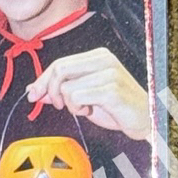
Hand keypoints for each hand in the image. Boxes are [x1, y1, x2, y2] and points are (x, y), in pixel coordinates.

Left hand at [26, 47, 151, 139]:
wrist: (145, 120)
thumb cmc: (116, 108)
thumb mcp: (84, 97)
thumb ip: (61, 91)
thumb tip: (34, 90)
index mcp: (97, 56)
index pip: (60, 62)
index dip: (43, 80)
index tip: (33, 94)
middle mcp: (103, 60)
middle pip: (59, 69)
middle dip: (50, 91)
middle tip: (58, 106)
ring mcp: (108, 73)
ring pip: (66, 86)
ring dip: (70, 104)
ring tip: (84, 109)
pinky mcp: (110, 89)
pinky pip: (77, 97)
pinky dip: (77, 109)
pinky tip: (90, 111)